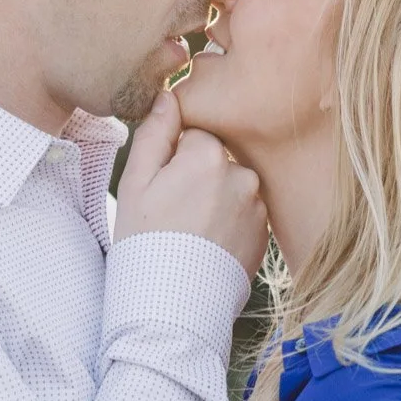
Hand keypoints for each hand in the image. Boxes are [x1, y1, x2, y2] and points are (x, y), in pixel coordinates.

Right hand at [114, 90, 267, 278]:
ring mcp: (258, 205)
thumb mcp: (135, 183)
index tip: (162, 187)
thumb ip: (154, 133)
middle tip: (175, 214)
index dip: (174, 159)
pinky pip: (244, 214)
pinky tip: (209, 245)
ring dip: (216, 200)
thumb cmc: (145, 241)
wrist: (173, 306)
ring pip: (232, 187)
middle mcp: (242, 174)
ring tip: (192, 233)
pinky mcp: (265, 232)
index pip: (195, 135)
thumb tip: (168, 94)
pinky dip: (229, 223)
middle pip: (216, 160)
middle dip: (198, 178)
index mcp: (209, 154)